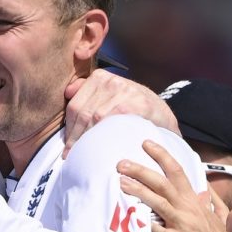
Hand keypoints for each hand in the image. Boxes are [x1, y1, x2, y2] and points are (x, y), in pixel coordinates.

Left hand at [63, 69, 179, 157]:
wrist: (163, 114)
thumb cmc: (133, 108)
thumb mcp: (111, 95)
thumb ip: (89, 91)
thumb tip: (68, 92)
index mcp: (100, 77)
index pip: (75, 105)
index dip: (69, 129)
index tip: (68, 146)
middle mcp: (111, 81)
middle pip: (83, 112)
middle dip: (75, 137)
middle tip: (72, 154)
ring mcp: (125, 91)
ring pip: (95, 118)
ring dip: (87, 139)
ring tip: (84, 155)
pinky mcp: (137, 104)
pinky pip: (112, 120)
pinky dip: (104, 136)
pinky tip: (102, 148)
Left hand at [117, 140, 231, 231]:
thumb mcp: (220, 221)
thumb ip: (210, 205)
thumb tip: (205, 192)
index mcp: (195, 203)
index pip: (177, 172)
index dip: (162, 156)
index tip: (146, 144)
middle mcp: (188, 210)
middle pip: (163, 183)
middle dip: (141, 170)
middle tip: (121, 163)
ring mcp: (184, 226)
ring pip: (159, 202)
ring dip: (139, 191)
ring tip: (121, 182)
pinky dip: (146, 224)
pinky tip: (131, 219)